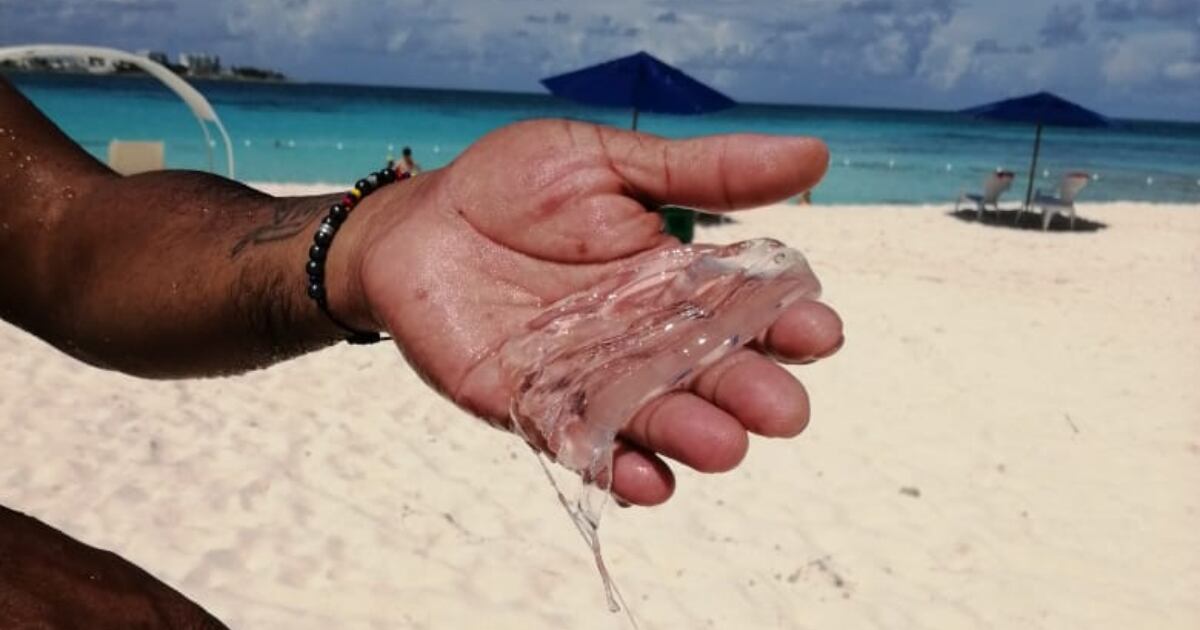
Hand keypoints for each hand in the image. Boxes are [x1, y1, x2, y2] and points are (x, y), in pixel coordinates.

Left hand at [341, 120, 841, 505]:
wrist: (416, 220)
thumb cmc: (513, 186)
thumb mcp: (610, 164)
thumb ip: (703, 172)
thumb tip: (816, 155)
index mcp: (673, 279)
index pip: (743, 308)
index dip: (783, 323)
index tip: (820, 330)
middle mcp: (643, 338)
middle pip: (706, 374)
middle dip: (747, 393)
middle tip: (784, 412)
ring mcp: (590, 378)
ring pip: (651, 415)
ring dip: (689, 436)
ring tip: (725, 447)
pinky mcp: (531, 407)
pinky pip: (579, 444)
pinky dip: (613, 467)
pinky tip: (647, 483)